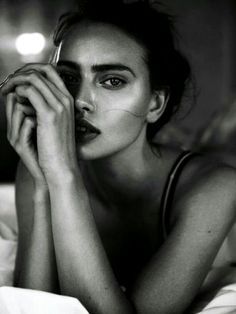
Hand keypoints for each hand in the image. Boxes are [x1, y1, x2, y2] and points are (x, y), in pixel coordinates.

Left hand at [1, 63, 78, 181]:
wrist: (62, 166)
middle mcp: (66, 99)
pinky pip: (30, 91)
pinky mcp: (49, 114)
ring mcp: (59, 105)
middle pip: (41, 70)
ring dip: (15, 81)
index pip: (50, 71)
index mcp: (68, 100)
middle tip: (8, 82)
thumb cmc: (56, 148)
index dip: (32, 70)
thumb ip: (44, 107)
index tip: (18, 79)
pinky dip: (18, 91)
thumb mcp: (53, 124)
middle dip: (21, 72)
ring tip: (5, 90)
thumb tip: (27, 95)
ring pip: (34, 78)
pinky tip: (13, 99)